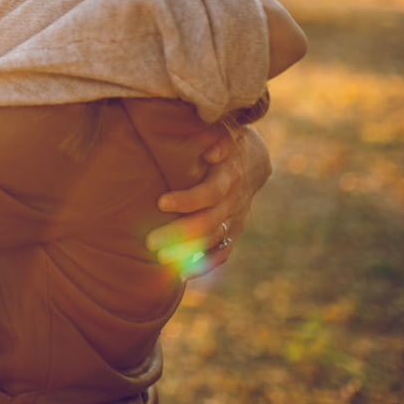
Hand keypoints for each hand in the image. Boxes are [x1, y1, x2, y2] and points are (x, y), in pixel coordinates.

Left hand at [146, 125, 271, 278]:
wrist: (253, 157)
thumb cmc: (223, 137)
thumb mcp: (220, 129)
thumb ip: (214, 137)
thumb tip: (211, 151)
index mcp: (229, 174)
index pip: (211, 192)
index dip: (188, 200)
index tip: (161, 203)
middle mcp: (234, 199)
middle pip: (208, 222)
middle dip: (179, 234)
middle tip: (150, 242)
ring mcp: (236, 217)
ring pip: (213, 240)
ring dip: (186, 252)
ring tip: (158, 258)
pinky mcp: (234, 228)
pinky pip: (223, 250)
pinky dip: (206, 264)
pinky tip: (184, 274)